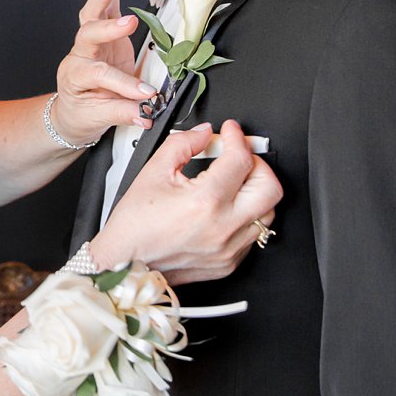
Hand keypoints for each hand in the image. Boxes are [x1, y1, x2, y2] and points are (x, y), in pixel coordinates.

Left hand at [50, 0, 156, 145]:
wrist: (72, 110)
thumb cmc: (82, 113)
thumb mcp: (99, 119)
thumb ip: (123, 113)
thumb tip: (146, 114)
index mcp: (75, 76)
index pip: (100, 75)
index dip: (124, 84)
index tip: (145, 94)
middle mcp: (79, 55)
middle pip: (89, 35)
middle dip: (109, 28)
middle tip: (129, 23)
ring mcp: (89, 43)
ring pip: (91, 16)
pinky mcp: (101, 35)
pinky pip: (102, 9)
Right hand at [91, 120, 281, 285]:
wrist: (126, 263)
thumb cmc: (134, 226)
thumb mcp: (153, 172)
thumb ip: (182, 144)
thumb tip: (203, 133)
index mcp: (205, 201)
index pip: (240, 160)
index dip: (236, 137)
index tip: (229, 132)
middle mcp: (223, 227)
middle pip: (270, 188)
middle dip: (259, 164)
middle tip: (240, 156)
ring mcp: (229, 249)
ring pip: (268, 213)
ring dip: (256, 192)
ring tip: (236, 182)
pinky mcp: (229, 263)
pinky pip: (253, 235)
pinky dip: (247, 216)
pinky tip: (228, 207)